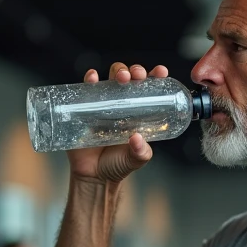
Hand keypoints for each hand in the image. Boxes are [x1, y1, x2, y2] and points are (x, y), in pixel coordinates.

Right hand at [67, 62, 168, 184]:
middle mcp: (122, 105)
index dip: (156, 77)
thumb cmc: (116, 166)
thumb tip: (138, 139)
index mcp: (138, 113)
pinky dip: (90, 78)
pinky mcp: (85, 108)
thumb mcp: (134, 160)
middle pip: (130, 78)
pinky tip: (92, 77)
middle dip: (136, 71)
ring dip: (118, 70)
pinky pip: (87, 89)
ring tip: (121, 77)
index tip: (161, 72)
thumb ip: (140, 152)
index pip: (149, 89)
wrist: (92, 176)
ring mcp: (103, 105)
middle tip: (137, 77)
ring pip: (111, 78)